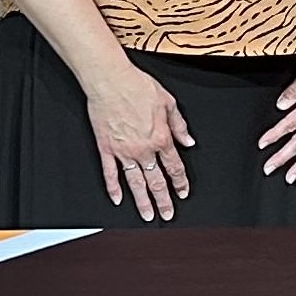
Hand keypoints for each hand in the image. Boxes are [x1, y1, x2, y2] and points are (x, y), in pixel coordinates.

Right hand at [86, 58, 194, 220]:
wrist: (110, 80)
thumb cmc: (137, 86)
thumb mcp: (168, 102)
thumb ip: (179, 125)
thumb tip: (189, 141)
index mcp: (160, 137)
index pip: (174, 166)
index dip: (180, 182)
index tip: (183, 192)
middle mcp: (143, 149)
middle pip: (156, 181)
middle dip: (164, 200)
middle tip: (167, 214)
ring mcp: (123, 151)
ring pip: (135, 182)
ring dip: (142, 201)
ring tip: (148, 215)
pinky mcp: (106, 148)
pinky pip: (110, 173)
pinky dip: (114, 188)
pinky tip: (118, 199)